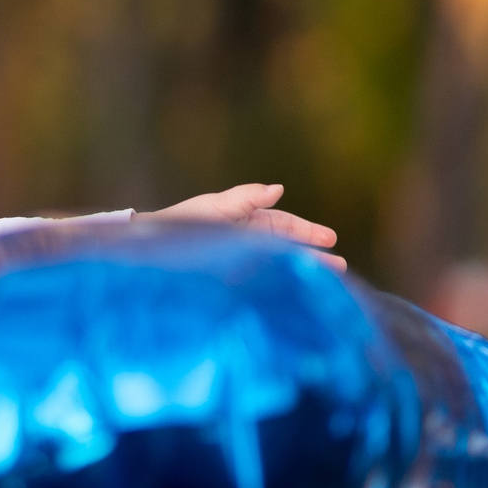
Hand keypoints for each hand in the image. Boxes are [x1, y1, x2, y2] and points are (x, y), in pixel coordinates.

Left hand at [144, 182, 345, 269]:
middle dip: (311, 256)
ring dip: (300, 273)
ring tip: (325, 285)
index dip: (306, 232)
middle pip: (285, 247)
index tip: (330, 240)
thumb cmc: (178, 228)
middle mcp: (244, 242)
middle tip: (340, 268)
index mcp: (243, 221)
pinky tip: (294, 297)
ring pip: (276, 266)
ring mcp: (238, 262)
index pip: (282, 225)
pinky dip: (280, 287)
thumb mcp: (213, 209)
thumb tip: (279, 189)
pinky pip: (262, 283)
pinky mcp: (231, 282)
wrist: (148, 253)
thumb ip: (246, 199)